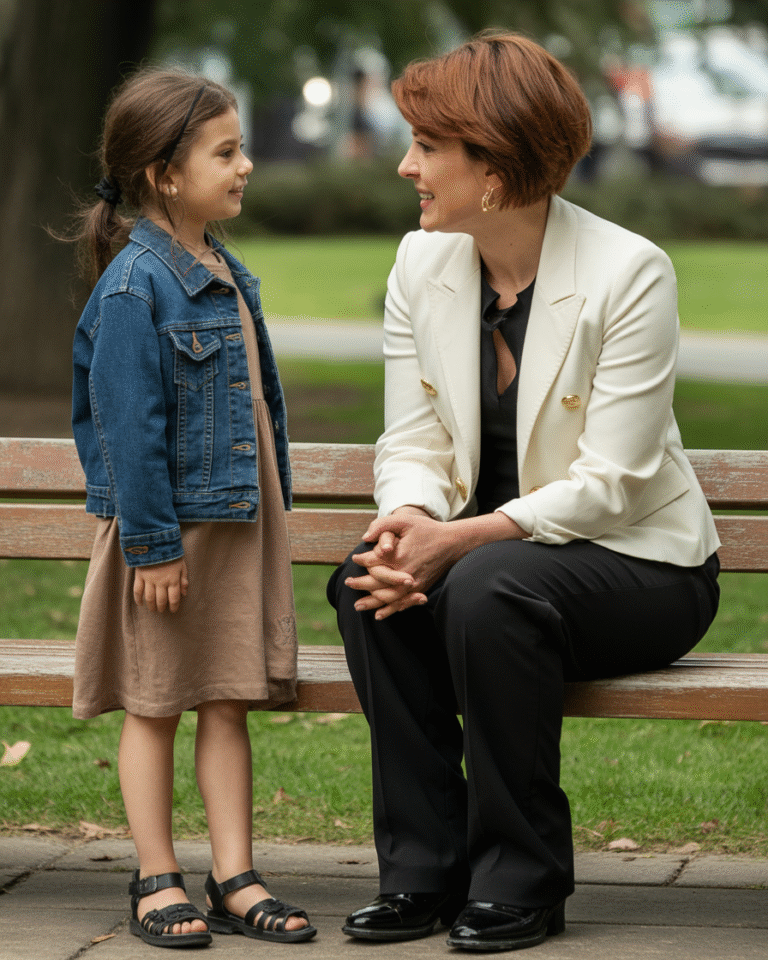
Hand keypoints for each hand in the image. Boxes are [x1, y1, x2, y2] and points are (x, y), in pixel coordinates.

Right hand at [133, 557, 187, 612]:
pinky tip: (140, 603)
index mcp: (173, 579)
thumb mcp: (182, 564)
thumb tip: (184, 593)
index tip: (173, 610)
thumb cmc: (171, 553)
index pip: (174, 598)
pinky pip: (137, 590)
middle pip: (161, 600)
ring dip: (151, 606)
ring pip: (149, 598)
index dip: (174, 606)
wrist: (155, 542)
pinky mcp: (139, 576)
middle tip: (162, 610)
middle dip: (162, 607)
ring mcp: (149, 579)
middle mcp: (161, 582)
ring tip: (153, 609)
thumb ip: (183, 578)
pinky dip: (138, 599)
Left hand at [349, 508, 525, 618]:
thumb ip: (382, 526)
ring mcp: (413, 585)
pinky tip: (379, 614)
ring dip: (371, 602)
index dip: (361, 561)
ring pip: (387, 597)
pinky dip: (389, 610)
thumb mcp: (404, 521)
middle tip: (348, 582)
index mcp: (398, 557)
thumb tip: (365, 539)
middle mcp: (404, 574)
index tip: (354, 559)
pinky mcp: (420, 589)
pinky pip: (401, 603)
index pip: (373, 562)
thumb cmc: (427, 530)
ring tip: (357, 605)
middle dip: (360, 584)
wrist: (452, 543)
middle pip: (376, 583)